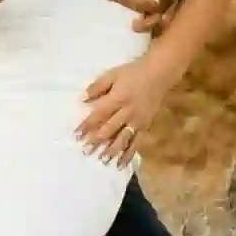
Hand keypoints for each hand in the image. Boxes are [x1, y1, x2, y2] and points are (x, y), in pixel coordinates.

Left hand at [78, 53, 173, 167]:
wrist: (159, 74)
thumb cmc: (133, 72)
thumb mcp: (113, 74)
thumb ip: (98, 86)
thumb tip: (83, 99)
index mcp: (117, 98)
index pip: (99, 115)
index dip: (87, 126)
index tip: (76, 135)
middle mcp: (127, 111)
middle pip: (109, 129)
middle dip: (96, 141)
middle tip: (85, 151)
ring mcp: (137, 120)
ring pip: (123, 138)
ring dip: (111, 150)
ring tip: (102, 159)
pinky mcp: (145, 125)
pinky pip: (136, 142)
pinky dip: (128, 154)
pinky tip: (121, 163)